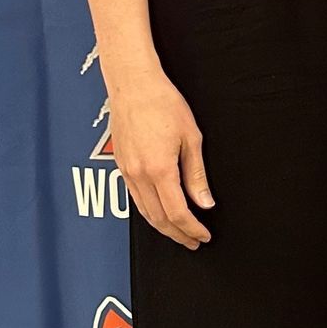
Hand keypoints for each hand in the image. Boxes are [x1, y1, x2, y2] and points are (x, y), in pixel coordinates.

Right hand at [110, 71, 213, 246]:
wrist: (133, 85)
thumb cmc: (163, 103)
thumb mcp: (191, 138)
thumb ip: (197, 175)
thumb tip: (205, 202)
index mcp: (159, 169)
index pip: (177, 213)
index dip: (192, 228)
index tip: (203, 236)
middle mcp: (139, 175)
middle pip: (159, 218)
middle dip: (177, 234)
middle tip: (193, 242)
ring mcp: (127, 171)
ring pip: (144, 212)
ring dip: (163, 227)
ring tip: (179, 233)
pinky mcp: (121, 165)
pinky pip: (135, 198)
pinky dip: (149, 212)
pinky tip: (160, 213)